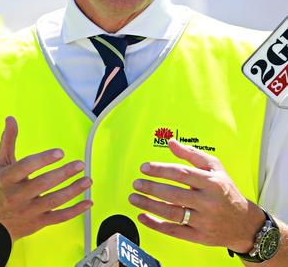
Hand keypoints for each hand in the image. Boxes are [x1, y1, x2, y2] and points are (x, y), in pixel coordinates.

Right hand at [0, 116, 91, 241]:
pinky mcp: (39, 222)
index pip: (25, 167)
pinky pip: (59, 217)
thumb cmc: (2, 186)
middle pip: (42, 184)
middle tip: (80, 164)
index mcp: (7, 179)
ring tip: (88, 180)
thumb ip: (7, 141)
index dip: (43, 159)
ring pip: (53, 201)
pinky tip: (88, 202)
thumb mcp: (1, 163)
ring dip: (73, 191)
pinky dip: (75, 211)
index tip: (60, 152)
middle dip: (63, 174)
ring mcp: (29, 210)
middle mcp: (17, 196)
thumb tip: (10, 119)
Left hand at [128, 139, 264, 252]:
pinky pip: (174, 231)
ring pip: (172, 213)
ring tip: (134, 198)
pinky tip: (142, 217)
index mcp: (212, 183)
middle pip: (174, 194)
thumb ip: (192, 154)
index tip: (144, 168)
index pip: (181, 174)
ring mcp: (204, 221)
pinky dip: (156, 225)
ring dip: (149, 206)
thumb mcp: (215, 168)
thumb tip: (171, 142)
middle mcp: (208, 202)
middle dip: (151, 188)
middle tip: (136, 184)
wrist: (245, 224)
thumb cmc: (226, 191)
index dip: (160, 170)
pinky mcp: (200, 237)